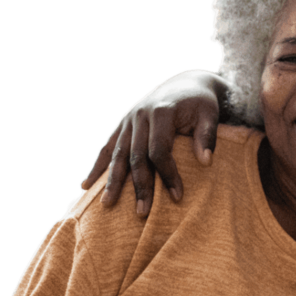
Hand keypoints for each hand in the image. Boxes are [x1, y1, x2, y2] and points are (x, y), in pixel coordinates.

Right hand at [80, 70, 223, 216]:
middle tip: (142, 212)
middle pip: (136, 156)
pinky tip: (86, 185)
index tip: (177, 196)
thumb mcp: (210, 114)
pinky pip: (107, 147)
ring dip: (112, 181)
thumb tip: (206, 161)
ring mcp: (128, 119)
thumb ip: (207, 136)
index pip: (160, 150)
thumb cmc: (200, 103)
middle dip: (139, 186)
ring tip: (107, 205)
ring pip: (117, 154)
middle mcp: (140, 115)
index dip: (167, 174)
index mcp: (161, 112)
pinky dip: (97, 166)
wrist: (186, 83)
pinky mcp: (121, 124)